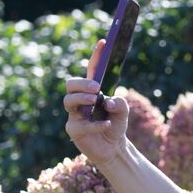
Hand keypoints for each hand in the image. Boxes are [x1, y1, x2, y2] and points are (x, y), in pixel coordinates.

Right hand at [62, 38, 130, 167]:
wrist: (113, 149)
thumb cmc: (116, 125)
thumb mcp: (123, 112)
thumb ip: (120, 103)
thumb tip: (108, 101)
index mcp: (92, 91)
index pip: (91, 70)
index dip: (96, 56)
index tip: (103, 43)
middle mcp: (80, 101)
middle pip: (71, 84)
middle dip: (82, 83)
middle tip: (96, 88)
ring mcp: (74, 115)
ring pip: (68, 101)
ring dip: (82, 99)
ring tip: (95, 101)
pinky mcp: (74, 131)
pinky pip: (79, 125)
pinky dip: (95, 124)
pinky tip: (107, 125)